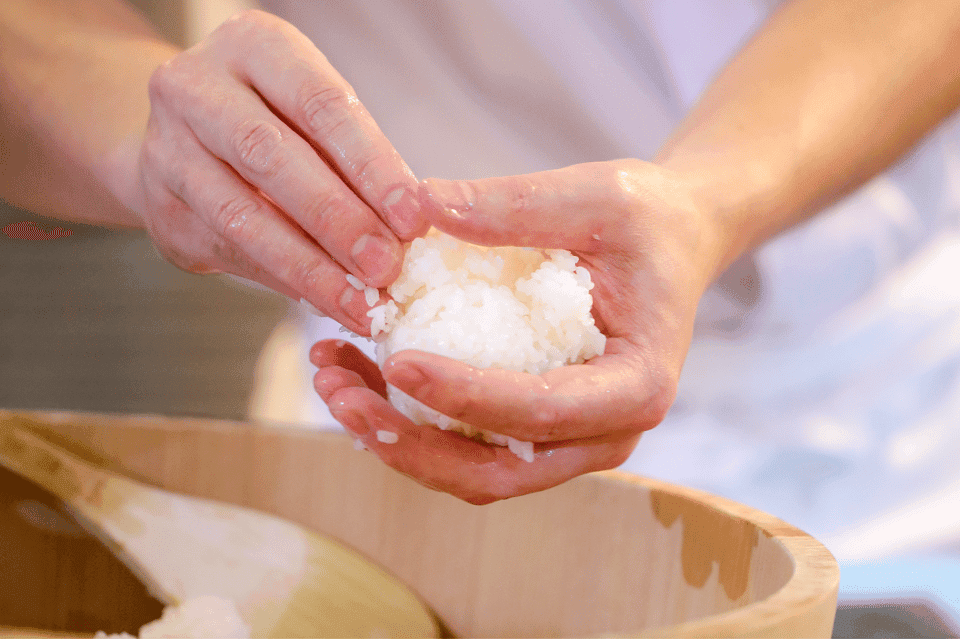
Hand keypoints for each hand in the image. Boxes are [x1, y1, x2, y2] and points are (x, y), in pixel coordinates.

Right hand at [134, 11, 423, 333]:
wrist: (184, 135)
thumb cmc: (277, 121)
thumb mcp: (313, 114)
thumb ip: (353, 160)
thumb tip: (405, 231)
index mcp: (252, 47)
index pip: (319, 104)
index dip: (370, 165)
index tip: (412, 218)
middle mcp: (194, 87)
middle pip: (270, 157)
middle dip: (337, 220)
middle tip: (385, 266)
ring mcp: (166, 149)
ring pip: (241, 217)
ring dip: (310, 268)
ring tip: (360, 303)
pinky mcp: (159, 209)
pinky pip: (230, 252)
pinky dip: (285, 283)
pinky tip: (327, 302)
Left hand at [311, 159, 724, 502]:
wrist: (670, 246)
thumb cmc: (646, 223)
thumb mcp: (596, 197)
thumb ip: (515, 206)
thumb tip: (418, 205)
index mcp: (636, 386)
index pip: (542, 411)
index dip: (465, 396)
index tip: (398, 360)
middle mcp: (604, 433)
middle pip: (495, 472)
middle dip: (408, 442)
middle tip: (339, 391)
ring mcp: (567, 440)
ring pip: (470, 470)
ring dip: (395, 436)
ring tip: (331, 377)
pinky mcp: (533, 429)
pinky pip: (465, 444)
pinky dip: (409, 419)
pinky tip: (359, 368)